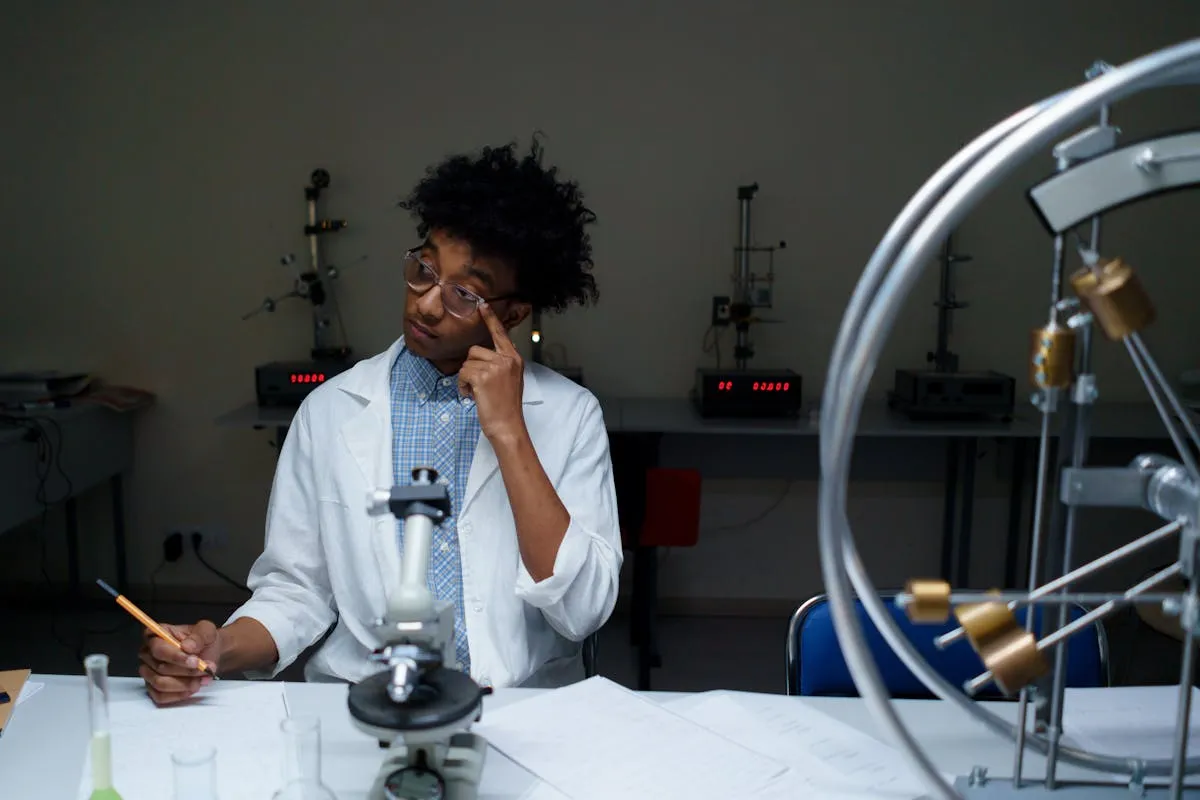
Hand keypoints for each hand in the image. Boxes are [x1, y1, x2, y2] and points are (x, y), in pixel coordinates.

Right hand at [138, 620, 220, 705]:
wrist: (210, 654)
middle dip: (186, 671)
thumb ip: (199, 636)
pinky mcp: (153, 688)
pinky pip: (160, 696)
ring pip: (160, 684)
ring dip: (185, 684)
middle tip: (206, 670)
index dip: (175, 657)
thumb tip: (186, 647)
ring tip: (203, 678)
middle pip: (160, 668)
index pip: (158, 648)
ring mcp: (148, 672)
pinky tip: (193, 688)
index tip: (195, 661)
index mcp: (156, 635)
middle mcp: (147, 653)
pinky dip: (179, 694)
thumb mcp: (207, 631)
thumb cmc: (204, 640)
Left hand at [459, 302, 525, 441]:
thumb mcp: (510, 380)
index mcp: (514, 359)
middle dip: (471, 368)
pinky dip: (462, 386)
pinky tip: (472, 396)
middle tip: (480, 387)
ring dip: (466, 379)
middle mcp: (507, 359)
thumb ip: (501, 365)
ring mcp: (496, 367)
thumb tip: (481, 358)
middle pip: (474, 351)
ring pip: (467, 363)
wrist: (508, 426)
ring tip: (477, 393)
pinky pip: (462, 373)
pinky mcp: (483, 376)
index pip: (500, 334)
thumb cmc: (506, 407)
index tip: (482, 305)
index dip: (490, 319)